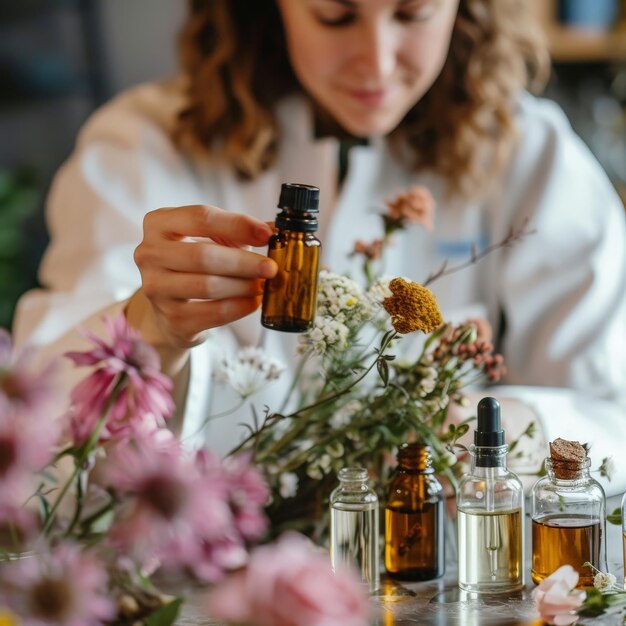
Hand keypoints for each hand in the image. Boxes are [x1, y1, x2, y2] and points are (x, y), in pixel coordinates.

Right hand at [129, 204, 276, 354]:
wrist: (172, 305)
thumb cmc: (196, 263)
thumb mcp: (213, 238)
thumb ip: (241, 231)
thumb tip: (277, 230)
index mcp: (159, 223)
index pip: (201, 217)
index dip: (238, 225)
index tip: (267, 234)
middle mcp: (149, 253)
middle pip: (203, 256)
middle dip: (244, 262)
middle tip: (271, 267)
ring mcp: (156, 288)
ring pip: (208, 286)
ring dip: (243, 286)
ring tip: (263, 285)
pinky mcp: (170, 318)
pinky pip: (212, 313)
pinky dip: (239, 307)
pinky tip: (254, 302)